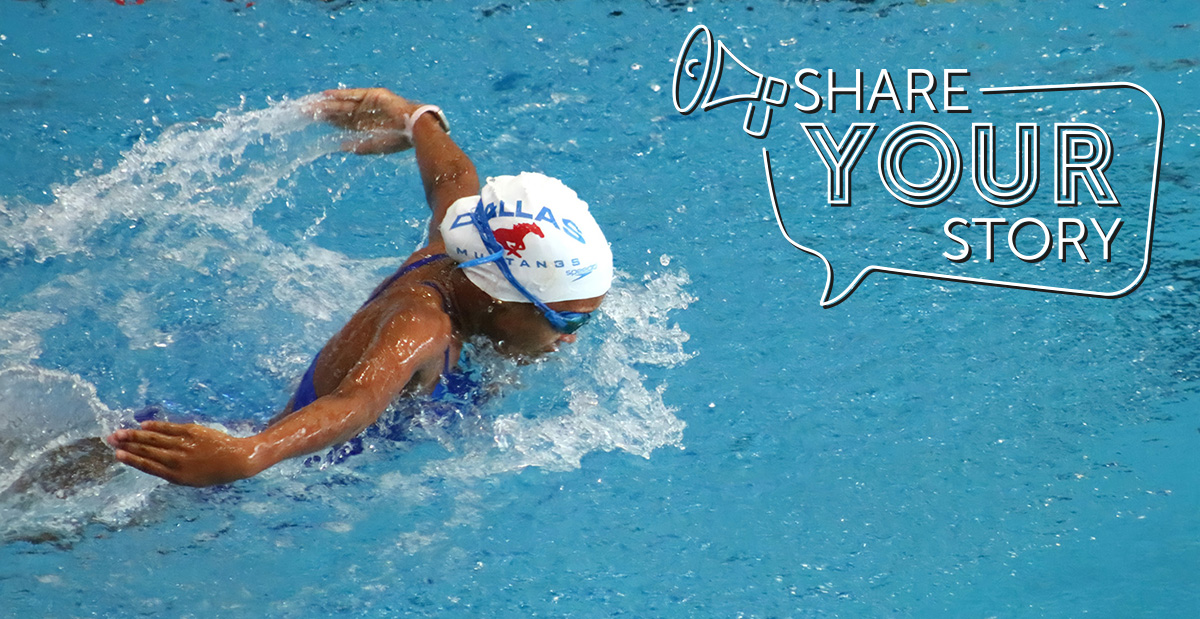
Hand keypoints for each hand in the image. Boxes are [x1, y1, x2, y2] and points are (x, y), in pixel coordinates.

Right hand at [106, 421, 260, 486]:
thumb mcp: (191, 479)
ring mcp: (184, 445)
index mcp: (176, 476)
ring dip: (135, 435)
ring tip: (120, 432)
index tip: (117, 455)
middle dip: (127, 445)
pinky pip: (169, 428)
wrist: (237, 460)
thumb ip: (171, 471)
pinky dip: (156, 426)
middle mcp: (177, 461)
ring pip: (155, 439)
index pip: (148, 466)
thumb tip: (152, 461)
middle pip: (147, 451)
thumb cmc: (213, 472)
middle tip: (110, 439)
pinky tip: (143, 424)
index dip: (131, 460)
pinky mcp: (192, 432)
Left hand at [310, 88, 421, 154]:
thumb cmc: (398, 140)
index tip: (308, 119)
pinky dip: (340, 94)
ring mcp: (367, 104)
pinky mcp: (373, 95)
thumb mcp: (374, 146)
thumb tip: (339, 147)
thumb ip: (357, 146)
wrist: (415, 128)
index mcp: (362, 126)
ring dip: (327, 104)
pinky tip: (326, 95)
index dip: (325, 120)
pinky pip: (353, 94)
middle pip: (337, 111)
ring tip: (310, 104)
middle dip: (321, 111)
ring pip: (342, 103)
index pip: (339, 122)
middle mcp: (362, 114)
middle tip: (302, 110)